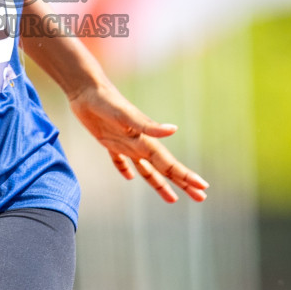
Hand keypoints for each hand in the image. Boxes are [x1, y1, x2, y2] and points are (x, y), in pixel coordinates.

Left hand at [68, 81, 207, 202]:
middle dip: (182, 184)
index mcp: (146, 141)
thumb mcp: (126, 115)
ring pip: (146, 169)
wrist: (87, 89)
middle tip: (201, 198)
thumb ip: (149, 126)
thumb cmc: (107, 102)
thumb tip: (174, 130)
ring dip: (159, 184)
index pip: (170, 164)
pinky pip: (120, 161)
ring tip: (172, 199)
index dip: (187, 177)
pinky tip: (128, 177)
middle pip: (165, 170)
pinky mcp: (108, 142)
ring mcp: (125, 144)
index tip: (204, 188)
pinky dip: (125, 170)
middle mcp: (139, 144)